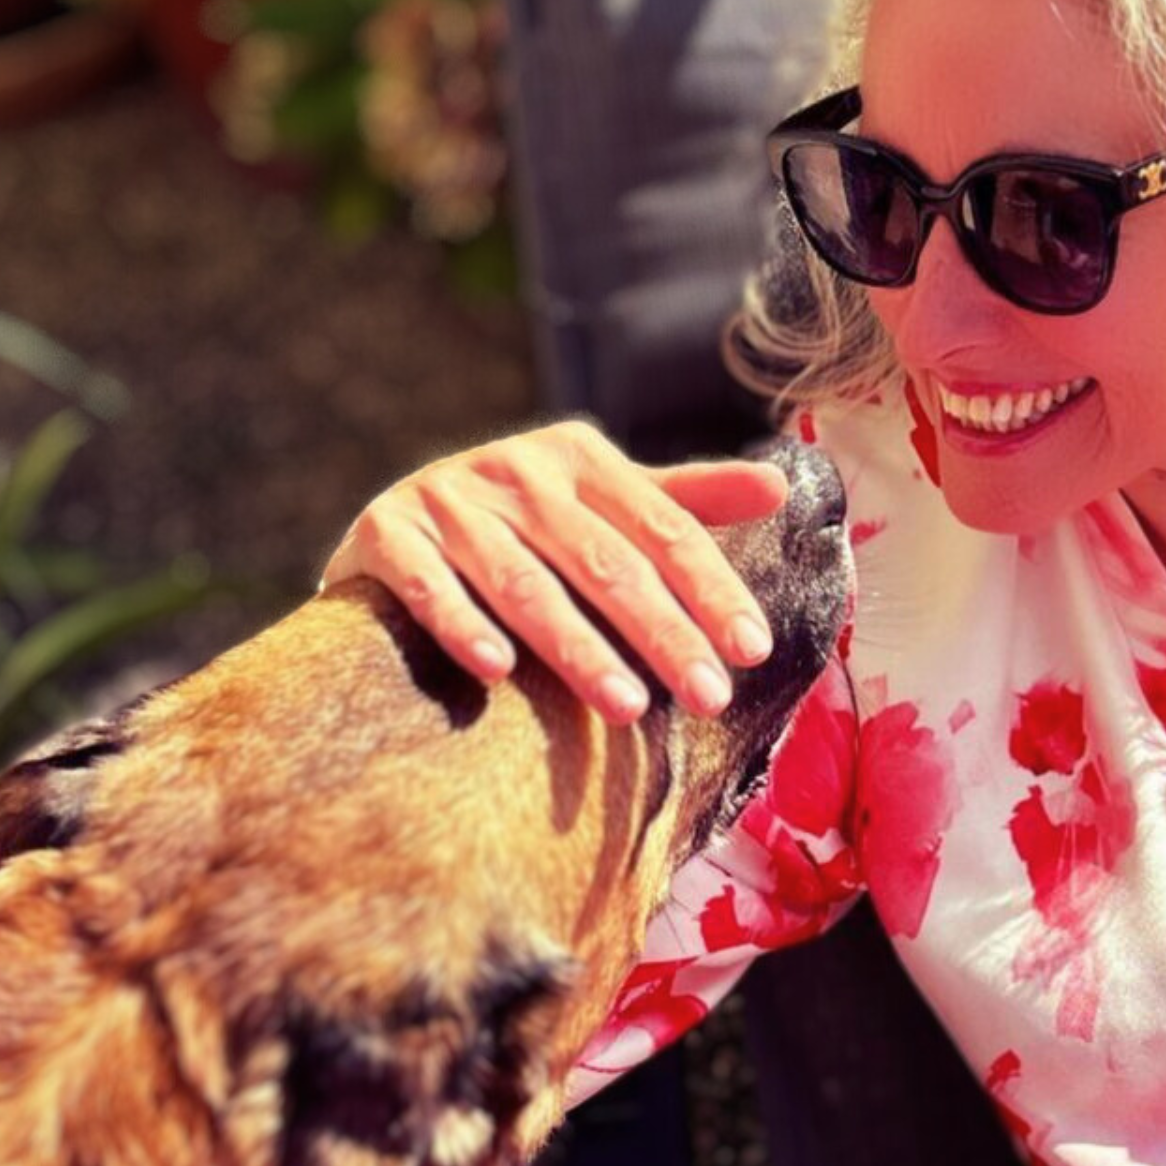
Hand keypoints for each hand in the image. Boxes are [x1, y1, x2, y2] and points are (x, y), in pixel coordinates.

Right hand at [320, 420, 789, 723]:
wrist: (388, 534)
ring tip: (626, 708)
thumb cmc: (520, 527)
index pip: (663, 528)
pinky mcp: (386, 533)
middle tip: (710, 696)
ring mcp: (447, 499)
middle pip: (606, 561)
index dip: (711, 589)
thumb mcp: (599, 504)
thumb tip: (779, 490)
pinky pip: (430, 586)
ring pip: (525, 581)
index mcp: (579, 457)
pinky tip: (499, 673)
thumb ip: (682, 502)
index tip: (752, 650)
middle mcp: (515, 469)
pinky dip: (464, 625)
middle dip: (663, 632)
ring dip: (576, 647)